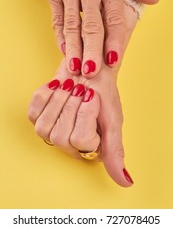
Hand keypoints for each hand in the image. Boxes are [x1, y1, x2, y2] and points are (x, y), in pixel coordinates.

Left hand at [28, 3, 136, 186]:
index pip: (79, 141)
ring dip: (58, 100)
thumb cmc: (103, 94)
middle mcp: (69, 146)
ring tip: (70, 87)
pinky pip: (33, 113)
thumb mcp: (113, 121)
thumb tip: (125, 182)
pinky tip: (57, 87)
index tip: (92, 97)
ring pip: (44, 128)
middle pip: (59, 136)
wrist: (89, 71)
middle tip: (81, 90)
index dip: (85, 115)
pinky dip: (45, 95)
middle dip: (71, 105)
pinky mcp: (38, 118)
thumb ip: (115, 151)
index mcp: (90, 149)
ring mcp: (52, 132)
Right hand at [40, 0, 158, 77]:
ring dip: (74, 48)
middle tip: (92, 71)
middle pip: (92, 25)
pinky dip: (60, 36)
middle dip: (92, 50)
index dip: (114, 40)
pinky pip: (57, 18)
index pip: (113, 17)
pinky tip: (64, 50)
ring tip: (76, 67)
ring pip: (72, 25)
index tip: (113, 59)